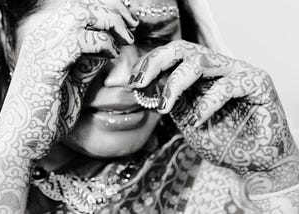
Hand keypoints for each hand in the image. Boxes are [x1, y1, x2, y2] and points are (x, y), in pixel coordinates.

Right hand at [5, 0, 137, 158]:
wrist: (25, 139)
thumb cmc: (50, 113)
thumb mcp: (75, 82)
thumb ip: (89, 62)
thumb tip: (110, 47)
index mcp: (47, 38)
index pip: (80, 9)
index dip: (107, 11)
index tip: (129, 23)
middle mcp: (41, 37)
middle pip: (82, 7)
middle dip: (113, 11)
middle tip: (133, 25)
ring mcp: (42, 48)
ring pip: (81, 15)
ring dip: (109, 23)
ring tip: (126, 38)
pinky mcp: (47, 64)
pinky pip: (80, 41)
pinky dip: (102, 43)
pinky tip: (112, 54)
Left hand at [129, 40, 298, 192]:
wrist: (254, 162)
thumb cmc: (222, 141)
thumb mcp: (187, 120)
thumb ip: (172, 102)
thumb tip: (147, 88)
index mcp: (201, 74)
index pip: (172, 56)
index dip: (150, 64)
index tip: (133, 81)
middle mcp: (218, 68)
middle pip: (183, 48)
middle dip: (156, 62)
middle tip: (139, 82)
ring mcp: (238, 72)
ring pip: (201, 60)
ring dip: (176, 83)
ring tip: (164, 106)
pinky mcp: (258, 83)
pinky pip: (228, 85)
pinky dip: (208, 103)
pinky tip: (198, 120)